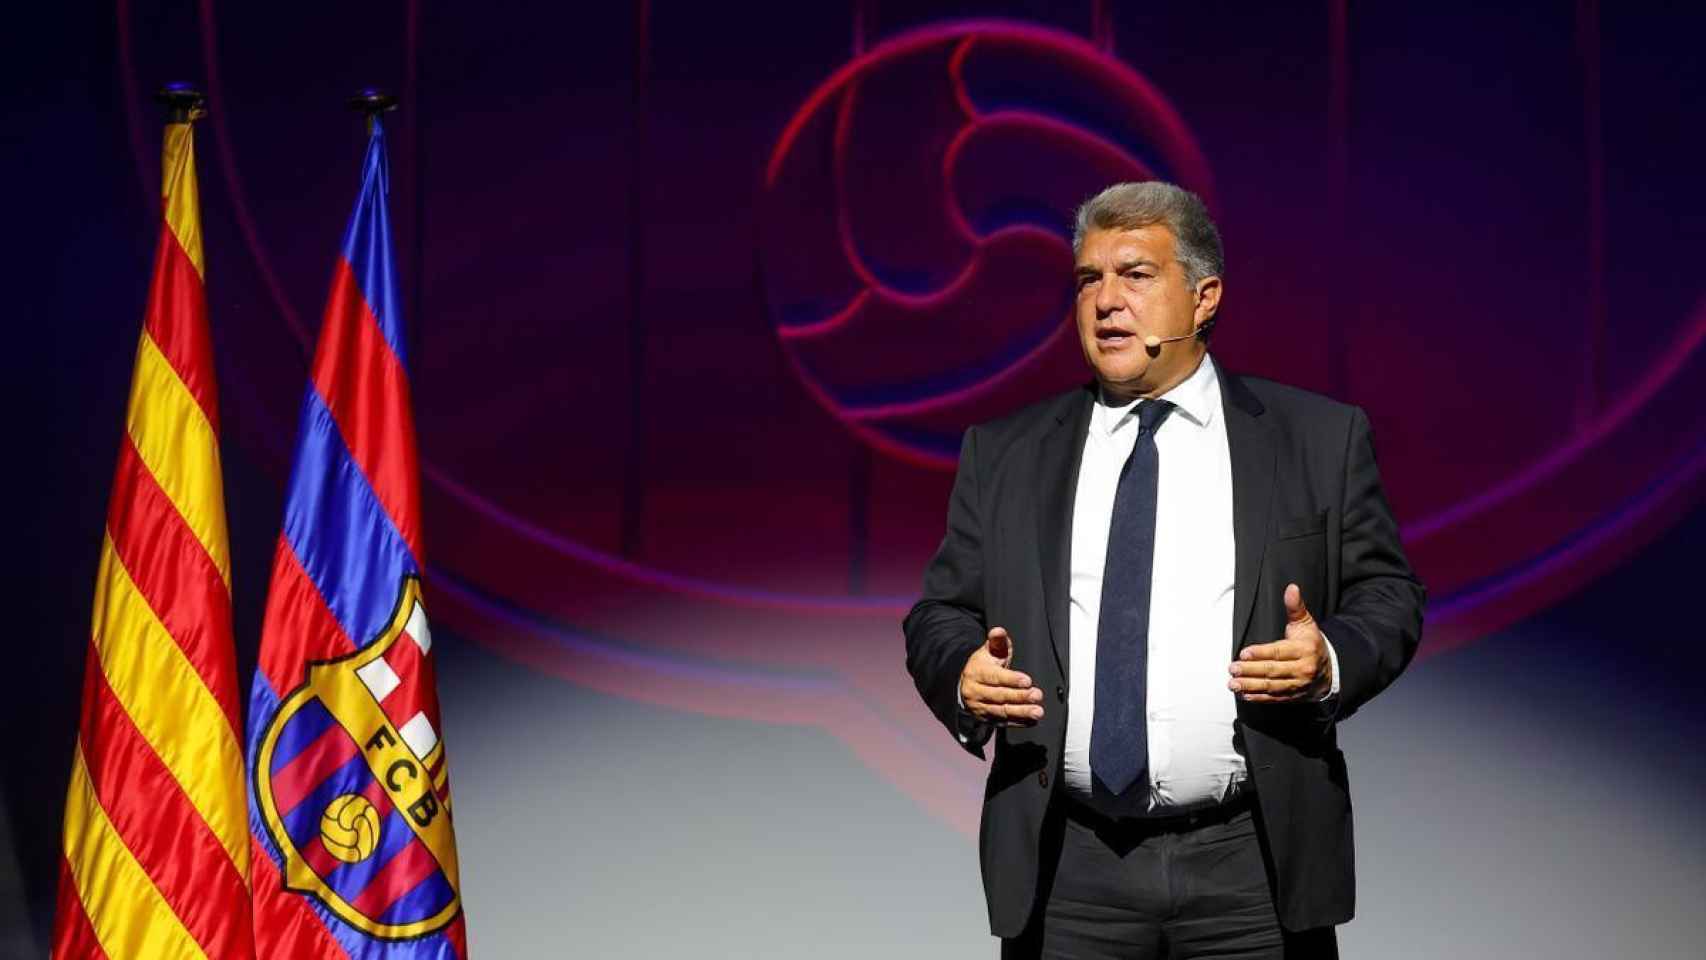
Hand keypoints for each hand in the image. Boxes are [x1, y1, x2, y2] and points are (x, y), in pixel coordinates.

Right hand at [959, 627, 1044, 725]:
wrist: (964, 686)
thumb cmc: (982, 666)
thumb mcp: (988, 651)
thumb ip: (996, 641)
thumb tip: (998, 631)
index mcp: (976, 673)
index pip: (994, 677)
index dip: (1011, 679)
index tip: (1027, 681)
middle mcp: (975, 692)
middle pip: (999, 696)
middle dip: (1020, 697)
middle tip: (1037, 695)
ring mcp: (980, 708)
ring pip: (1002, 712)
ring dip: (1021, 712)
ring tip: (1038, 711)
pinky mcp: (986, 720)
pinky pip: (1003, 723)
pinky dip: (1019, 722)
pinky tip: (1031, 720)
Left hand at [1228, 583, 1331, 702]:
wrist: (1329, 671)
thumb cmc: (1311, 643)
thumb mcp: (1305, 623)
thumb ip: (1295, 607)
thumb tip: (1291, 588)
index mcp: (1304, 650)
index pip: (1279, 652)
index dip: (1261, 653)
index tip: (1244, 653)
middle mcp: (1302, 669)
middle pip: (1273, 670)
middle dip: (1251, 670)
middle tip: (1233, 668)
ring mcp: (1298, 685)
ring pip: (1272, 686)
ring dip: (1251, 686)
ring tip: (1233, 684)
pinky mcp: (1293, 696)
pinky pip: (1274, 698)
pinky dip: (1258, 697)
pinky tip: (1244, 694)